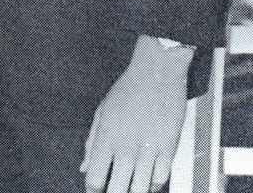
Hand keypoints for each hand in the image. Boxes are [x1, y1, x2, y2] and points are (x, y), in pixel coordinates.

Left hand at [81, 35, 191, 192]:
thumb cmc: (128, 88)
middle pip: (117, 191)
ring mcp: (148, 150)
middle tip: (113, 192)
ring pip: (140, 191)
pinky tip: (148, 183)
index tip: (94, 191)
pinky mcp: (169, 148)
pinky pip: (161, 180)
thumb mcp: (102, 110)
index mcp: (106, 137)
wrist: (157, 71)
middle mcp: (126, 147)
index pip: (94, 178)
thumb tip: (84, 167)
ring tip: (129, 189)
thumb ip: (91, 141)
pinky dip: (154, 186)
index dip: (92, 191)